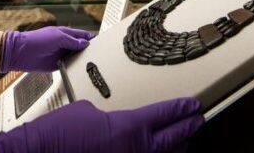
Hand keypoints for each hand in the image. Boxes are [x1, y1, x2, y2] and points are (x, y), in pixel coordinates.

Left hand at [0, 26, 94, 72]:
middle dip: (89, 50)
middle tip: (100, 56)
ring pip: (76, 57)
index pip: (82, 35)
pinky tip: (81, 71)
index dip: (91, 38)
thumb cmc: (38, 40)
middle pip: (80, 47)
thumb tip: (85, 44)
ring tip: (93, 65)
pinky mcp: (58, 64)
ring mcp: (61, 54)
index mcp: (66, 34)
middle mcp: (64, 44)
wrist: (22, 53)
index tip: (101, 43)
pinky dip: (74, 68)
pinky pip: (69, 66)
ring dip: (82, 60)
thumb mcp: (58, 37)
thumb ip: (72, 41)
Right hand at [0, 97, 203, 152]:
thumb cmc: (57, 133)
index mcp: (128, 127)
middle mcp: (134, 151)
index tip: (192, 105)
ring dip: (176, 149)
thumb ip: (112, 116)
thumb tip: (120, 124)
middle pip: (174, 140)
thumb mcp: (89, 111)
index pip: (165, 116)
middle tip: (197, 121)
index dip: (182, 109)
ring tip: (183, 142)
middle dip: (188, 128)